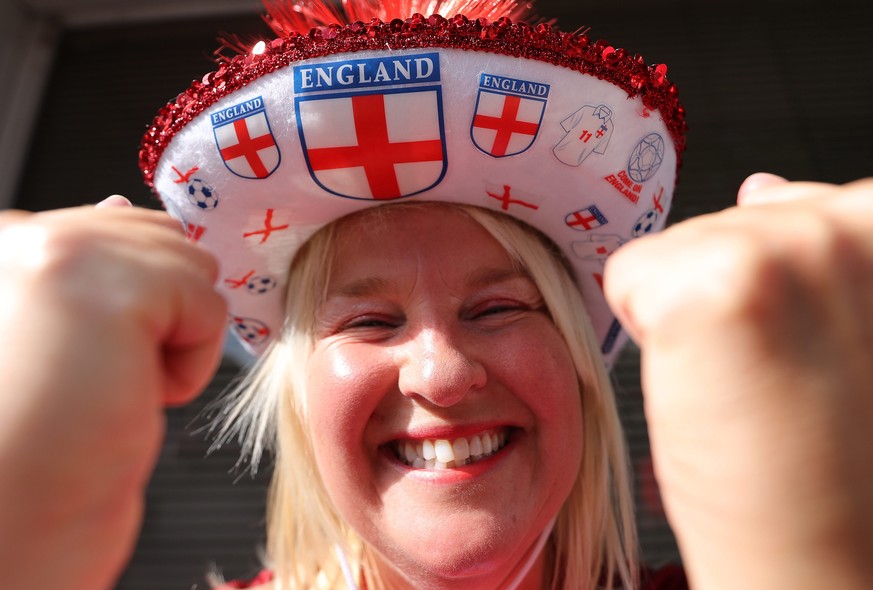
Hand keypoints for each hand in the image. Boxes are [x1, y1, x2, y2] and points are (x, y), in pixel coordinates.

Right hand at [0, 198, 226, 589]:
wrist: (10, 526)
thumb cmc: (35, 448)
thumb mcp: (68, 334)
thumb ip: (95, 266)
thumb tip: (122, 204)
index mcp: (5, 246)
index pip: (115, 225)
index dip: (140, 296)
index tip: (106, 352)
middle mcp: (17, 236)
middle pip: (160, 234)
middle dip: (160, 309)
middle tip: (104, 376)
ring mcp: (53, 250)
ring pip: (190, 262)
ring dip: (175, 334)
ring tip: (112, 385)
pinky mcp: (103, 287)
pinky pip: (206, 301)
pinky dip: (190, 360)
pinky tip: (131, 395)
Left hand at [604, 175, 872, 588]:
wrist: (825, 555)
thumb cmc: (841, 456)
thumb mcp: (850, 321)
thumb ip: (812, 242)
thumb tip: (761, 182)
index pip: (801, 209)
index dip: (785, 290)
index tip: (813, 348)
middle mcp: (861, 217)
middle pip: (735, 220)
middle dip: (737, 292)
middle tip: (782, 374)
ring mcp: (790, 241)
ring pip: (682, 246)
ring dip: (696, 315)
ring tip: (752, 382)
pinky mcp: (719, 282)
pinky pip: (632, 275)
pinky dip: (648, 329)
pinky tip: (708, 381)